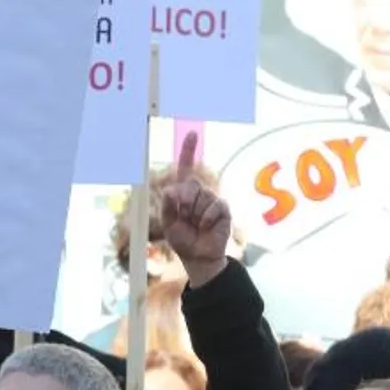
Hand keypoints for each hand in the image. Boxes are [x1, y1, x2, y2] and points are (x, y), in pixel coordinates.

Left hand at [158, 133, 231, 288]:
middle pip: (189, 185)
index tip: (192, 133)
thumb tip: (170, 191)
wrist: (198, 256)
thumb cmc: (182, 239)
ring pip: (200, 198)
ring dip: (194, 215)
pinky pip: (213, 206)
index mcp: (183, 193)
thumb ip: (167, 207)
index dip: (188, 151)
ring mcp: (211, 200)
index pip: (186, 168)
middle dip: (184, 203)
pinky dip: (205, 218)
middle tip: (184, 217)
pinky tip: (205, 227)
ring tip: (196, 225)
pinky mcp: (222, 209)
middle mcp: (198, 192)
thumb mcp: (168, 224)